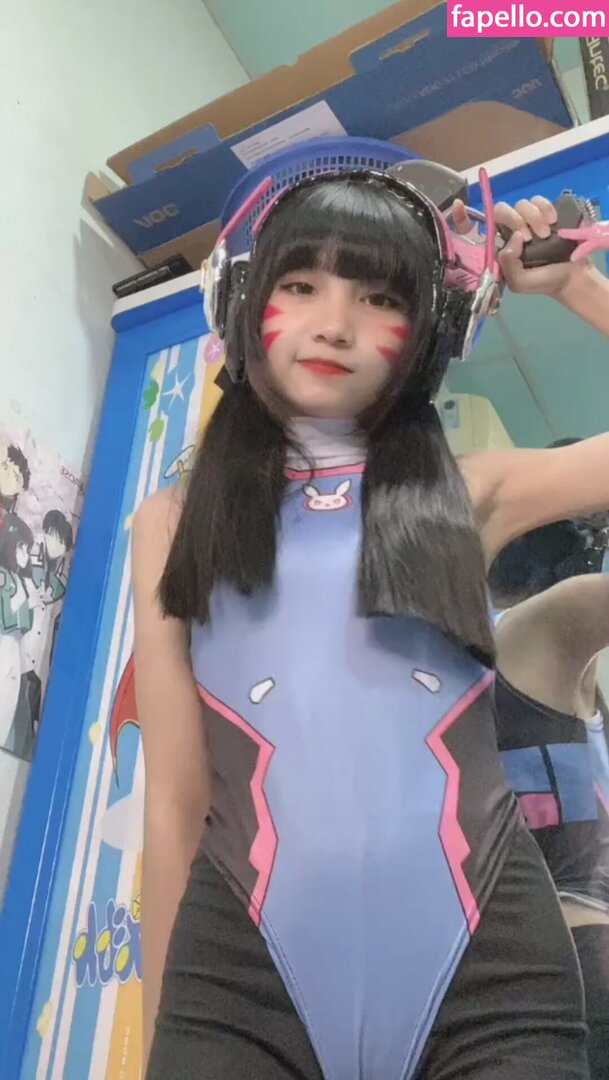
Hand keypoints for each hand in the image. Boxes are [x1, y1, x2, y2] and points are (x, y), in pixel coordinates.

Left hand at [450, 195, 593, 300]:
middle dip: (513, 219)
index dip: (462, 217)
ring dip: (534, 217)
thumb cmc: (541, 282)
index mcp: (496, 248)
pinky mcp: (543, 213)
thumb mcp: (518, 282)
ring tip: (545, 234)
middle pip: (499, 210)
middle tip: (529, 237)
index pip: (473, 230)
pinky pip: (538, 200)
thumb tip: (514, 237)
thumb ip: (507, 264)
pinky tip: (553, 222)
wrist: (572, 278)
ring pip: (520, 203)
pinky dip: (545, 208)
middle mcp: (507, 232)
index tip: (459, 205)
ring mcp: (525, 221)